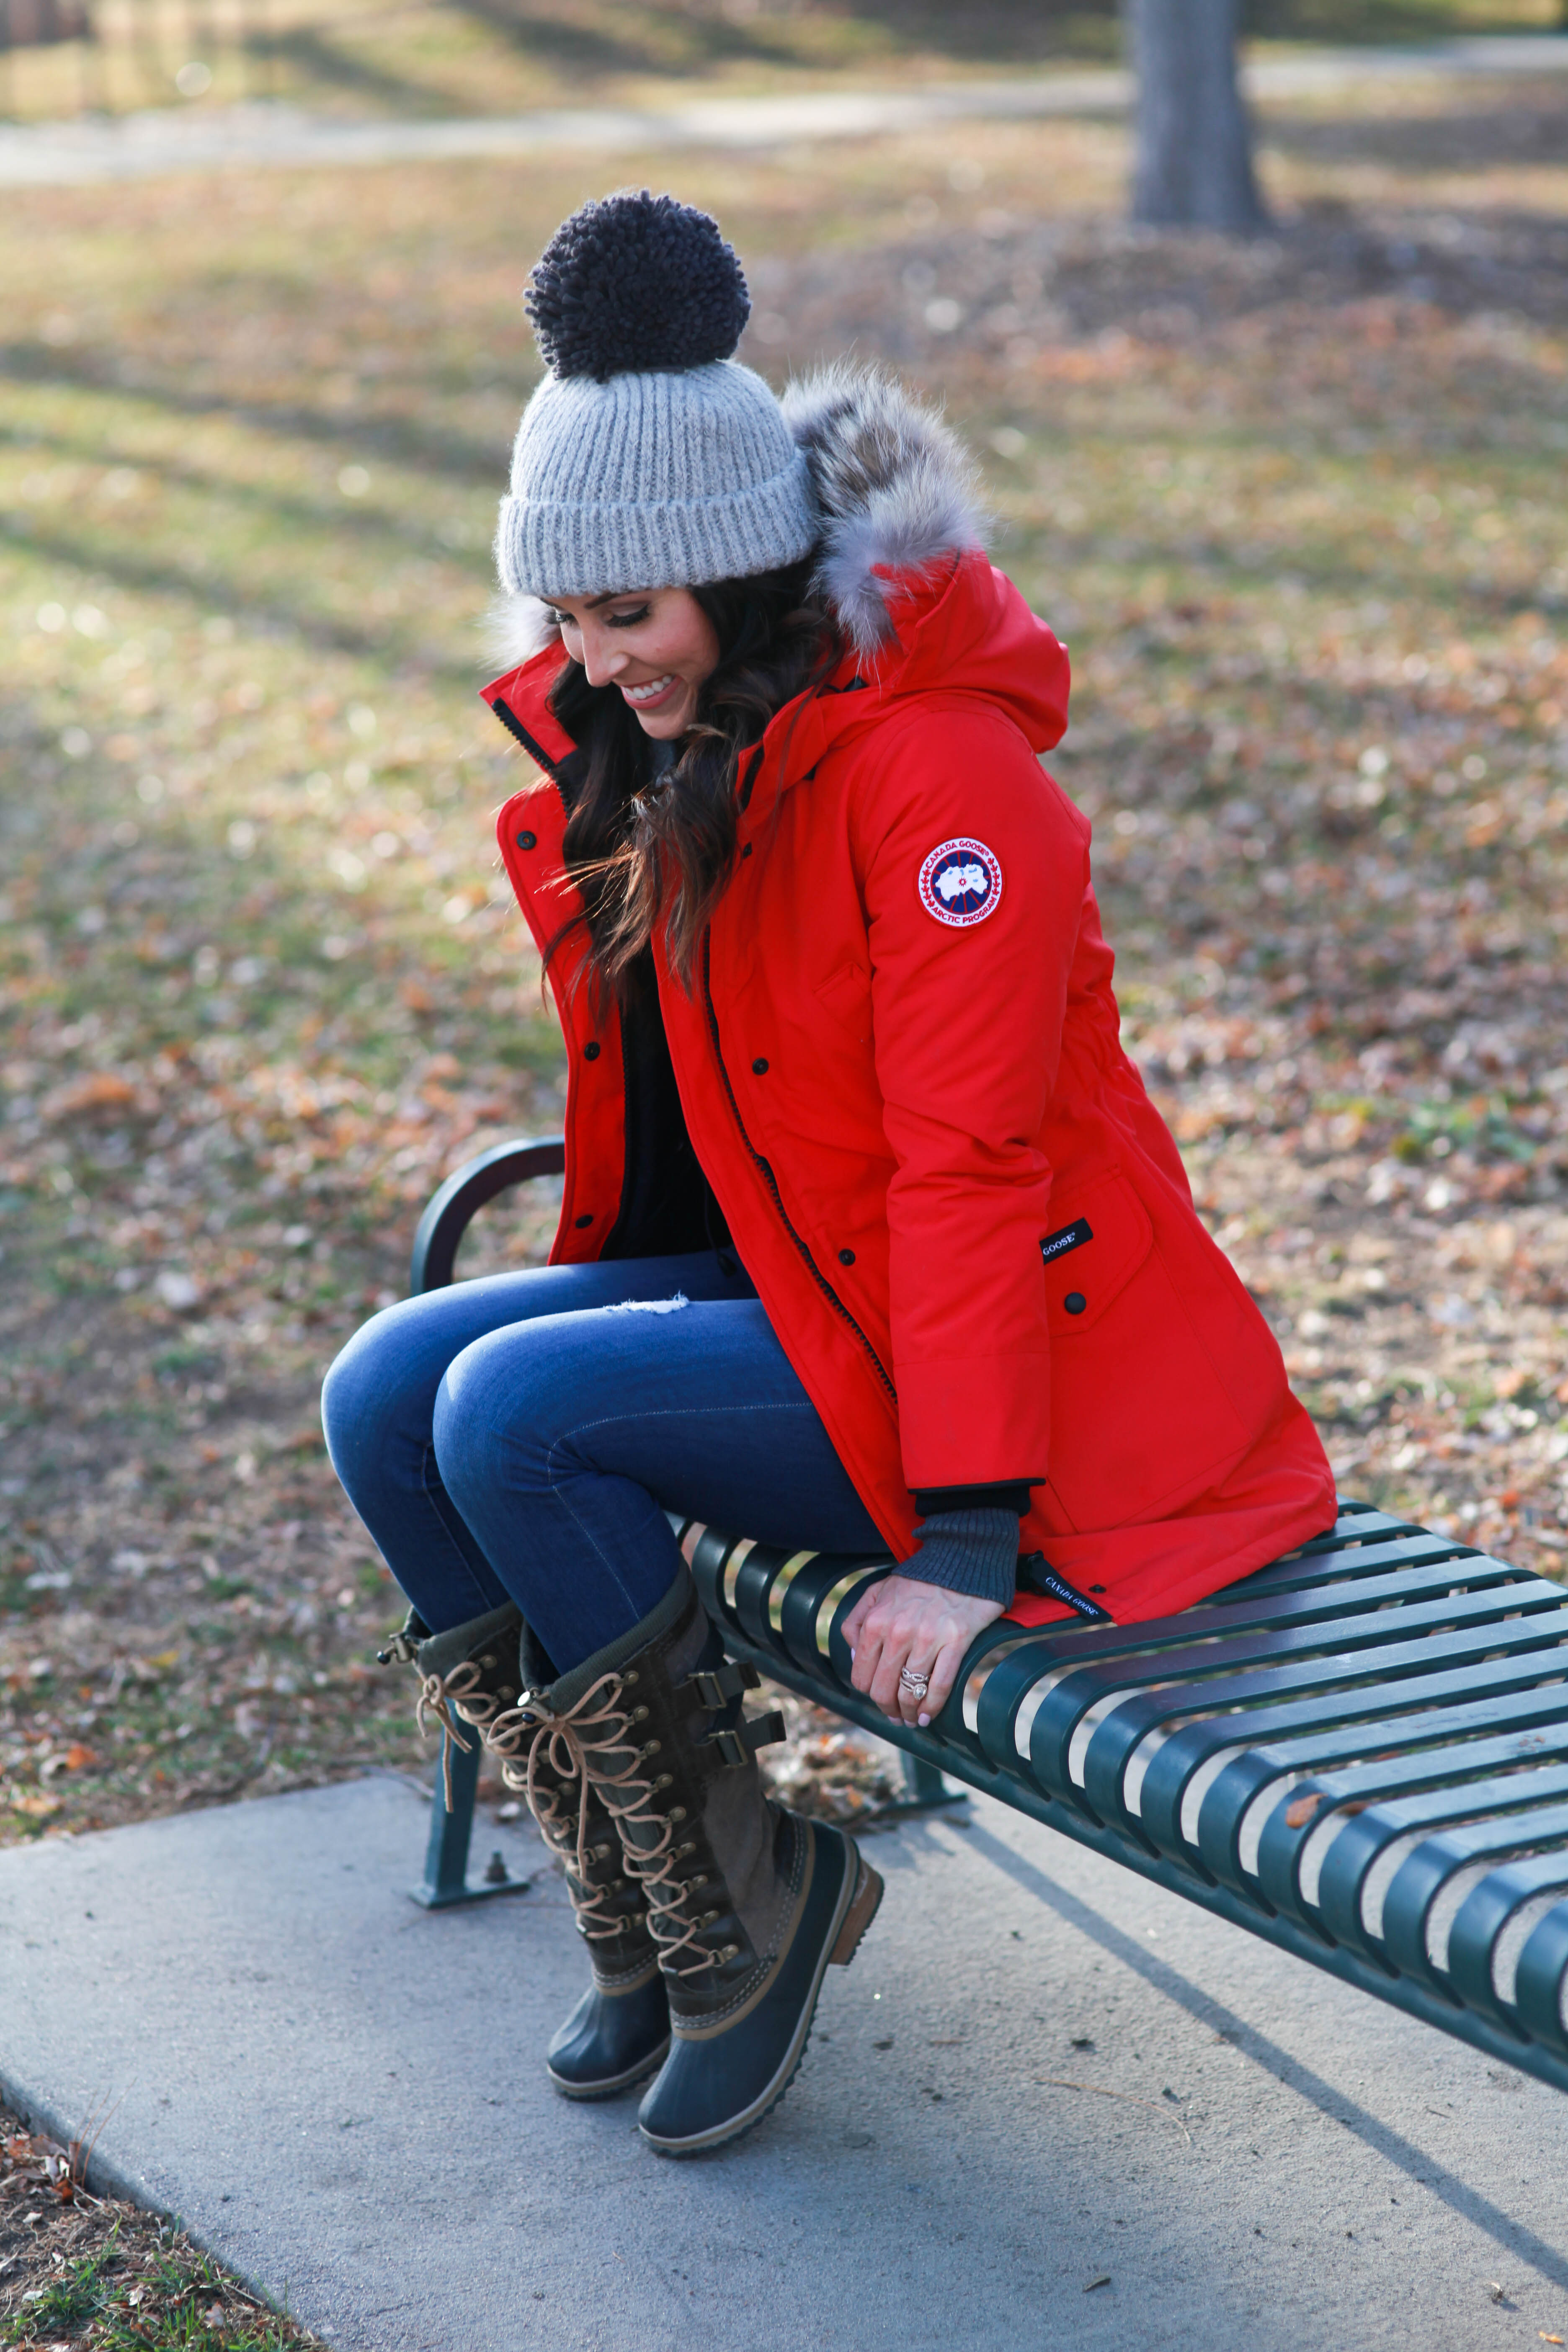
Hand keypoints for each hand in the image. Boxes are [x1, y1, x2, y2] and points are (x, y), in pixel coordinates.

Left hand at [841, 1574, 1004, 1728]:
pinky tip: (928, 1715)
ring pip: (910, 1692)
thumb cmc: (918, 1580)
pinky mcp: (956, 1641)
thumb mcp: (877, 1591)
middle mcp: (897, 1632)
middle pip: (883, 1689)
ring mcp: (928, 1638)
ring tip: (913, 1718)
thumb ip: (856, 1622)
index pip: (862, 1675)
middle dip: (888, 1709)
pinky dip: (932, 1707)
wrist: (960, 1561)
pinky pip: (940, 1685)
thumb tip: (856, 1657)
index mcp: (875, 1622)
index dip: (869, 1694)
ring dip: (910, 1713)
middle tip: (896, 1716)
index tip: (879, 1699)